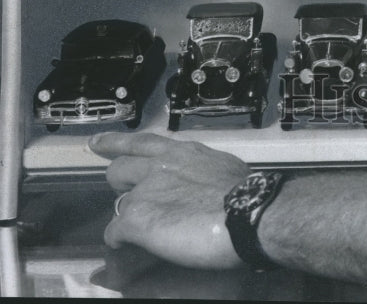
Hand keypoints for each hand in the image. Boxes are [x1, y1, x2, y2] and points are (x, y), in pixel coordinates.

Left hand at [89, 132, 249, 269]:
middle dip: (121, 184)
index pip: (141, 142)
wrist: (246, 213)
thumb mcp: (222, 168)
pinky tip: (129, 247)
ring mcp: (145, 191)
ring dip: (128, 216)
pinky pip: (114, 233)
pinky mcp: (137, 218)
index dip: (115, 143)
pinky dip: (120, 241)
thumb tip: (204, 182)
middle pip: (118, 169)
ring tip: (144, 230)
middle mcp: (159, 166)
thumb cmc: (245, 193)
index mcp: (181, 152)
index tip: (97, 143)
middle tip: (129, 195)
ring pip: (117, 203)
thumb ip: (203, 170)